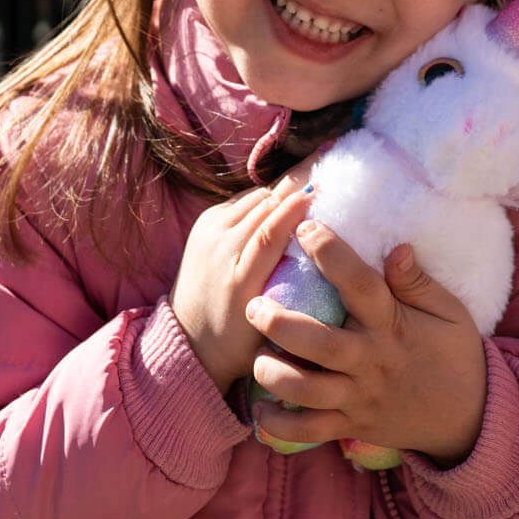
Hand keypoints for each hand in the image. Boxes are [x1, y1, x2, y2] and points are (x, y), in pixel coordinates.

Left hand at [170, 165, 313, 393]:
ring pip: (255, 197)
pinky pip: (243, 199)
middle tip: (329, 178)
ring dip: (282, 191)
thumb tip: (329, 257)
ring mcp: (208, 233)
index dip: (295, 209)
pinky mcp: (204, 223)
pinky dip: (266, 197)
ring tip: (312, 186)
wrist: (189, 340)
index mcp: (240, 281)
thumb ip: (297, 292)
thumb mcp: (274, 325)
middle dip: (296, 189)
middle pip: (264, 206)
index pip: (270, 233)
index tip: (323, 192)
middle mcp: (220, 252)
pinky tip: (284, 202)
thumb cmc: (239, 340)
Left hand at [246, 227, 488, 466]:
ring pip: (306, 391)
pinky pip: (308, 431)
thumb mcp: (450, 312)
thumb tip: (395, 247)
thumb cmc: (454, 354)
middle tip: (255, 305)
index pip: (360, 285)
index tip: (306, 228)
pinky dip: (280, 425)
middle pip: (319, 345)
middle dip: (281, 324)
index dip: (331, 254)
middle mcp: (371, 362)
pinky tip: (261, 408)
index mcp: (393, 326)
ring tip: (257, 357)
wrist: (469, 418)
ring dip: (274, 374)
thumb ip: (418, 282)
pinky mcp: (350, 426)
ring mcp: (358, 398)